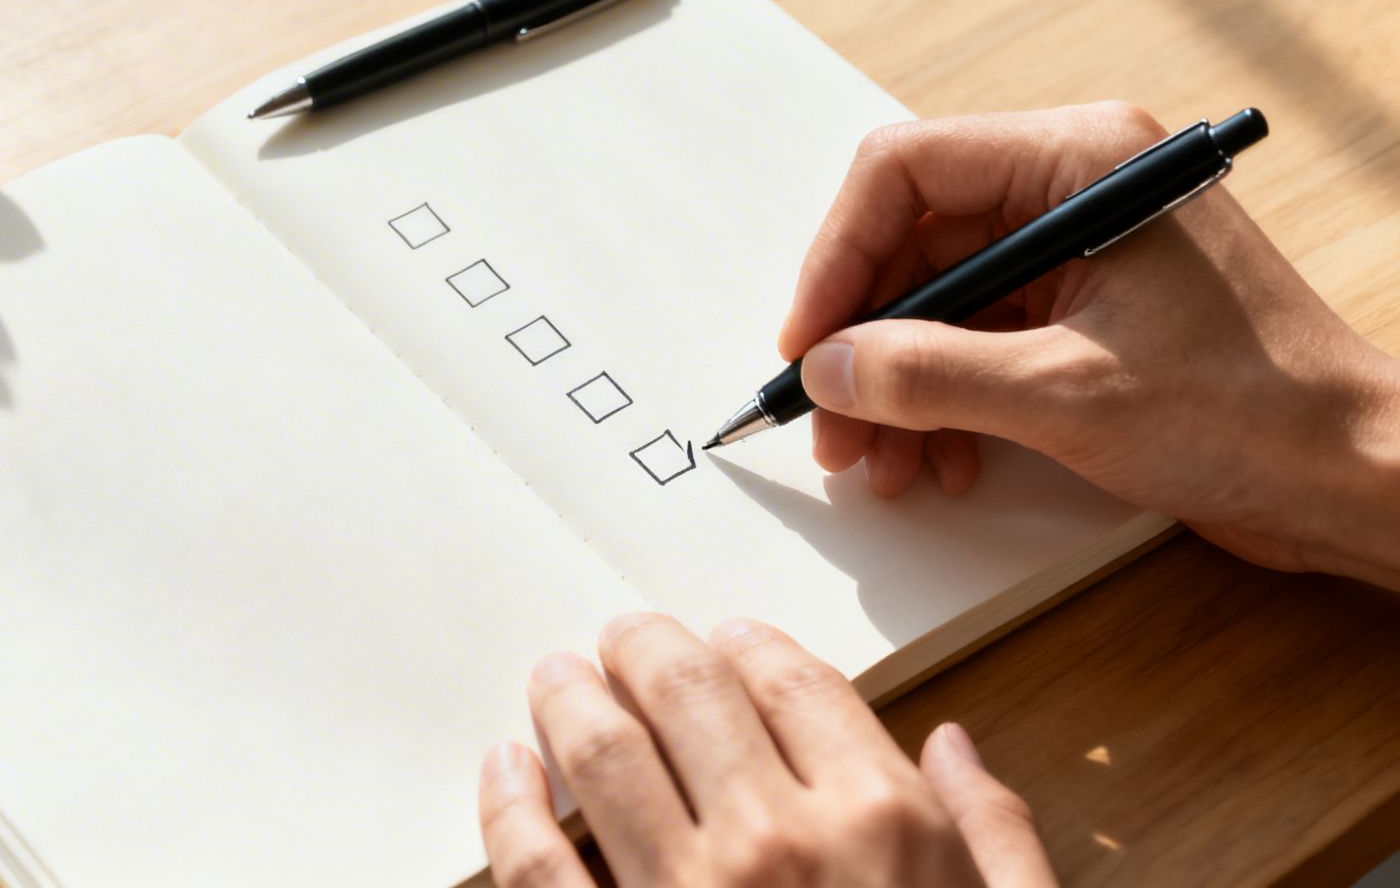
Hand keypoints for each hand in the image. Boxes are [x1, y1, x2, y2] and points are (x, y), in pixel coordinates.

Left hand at [478, 615, 1053, 886]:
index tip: (724, 635)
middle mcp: (777, 845)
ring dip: (569, 699)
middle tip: (624, 637)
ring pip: (601, 754)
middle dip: (646, 648)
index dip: (751, 644)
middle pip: (688, 693)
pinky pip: (534, 865)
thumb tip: (954, 747)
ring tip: (556, 679)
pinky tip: (504, 769)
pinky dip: (507, 803)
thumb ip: (995, 839)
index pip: (795, 682)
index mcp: (883, 828)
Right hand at [781, 101, 1399, 588]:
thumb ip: (925, 375)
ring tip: (877, 459)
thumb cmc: (1257, 414)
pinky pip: (982, 337)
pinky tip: (940, 458)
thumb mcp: (1065, 396)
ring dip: (896, 380)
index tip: (807, 341)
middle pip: (915, 240)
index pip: (905, 171)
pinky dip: (945, 398)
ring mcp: (1084, 251)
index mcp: (1081, 160)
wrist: (1363, 479)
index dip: (837, 257)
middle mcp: (1077, 187)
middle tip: (827, 420)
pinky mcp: (1091, 311)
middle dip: (863, 337)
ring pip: (940, 298)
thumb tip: (826, 368)